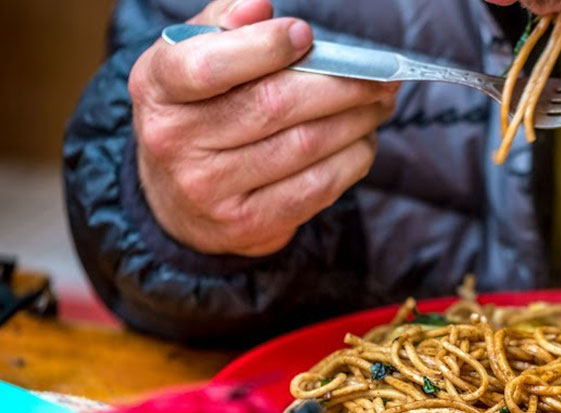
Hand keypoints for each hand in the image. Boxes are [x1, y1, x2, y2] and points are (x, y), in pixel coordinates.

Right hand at [129, 0, 397, 255]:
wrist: (178, 204)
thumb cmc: (198, 113)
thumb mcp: (191, 62)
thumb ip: (223, 27)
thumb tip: (260, 5)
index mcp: (158, 88)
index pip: (207, 65)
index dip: (262, 48)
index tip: (305, 35)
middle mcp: (176, 142)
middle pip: (274, 105)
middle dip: (340, 85)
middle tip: (381, 75)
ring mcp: (211, 189)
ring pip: (305, 146)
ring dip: (357, 120)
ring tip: (379, 102)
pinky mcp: (248, 223)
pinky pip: (316, 187)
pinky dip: (352, 159)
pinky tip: (363, 140)